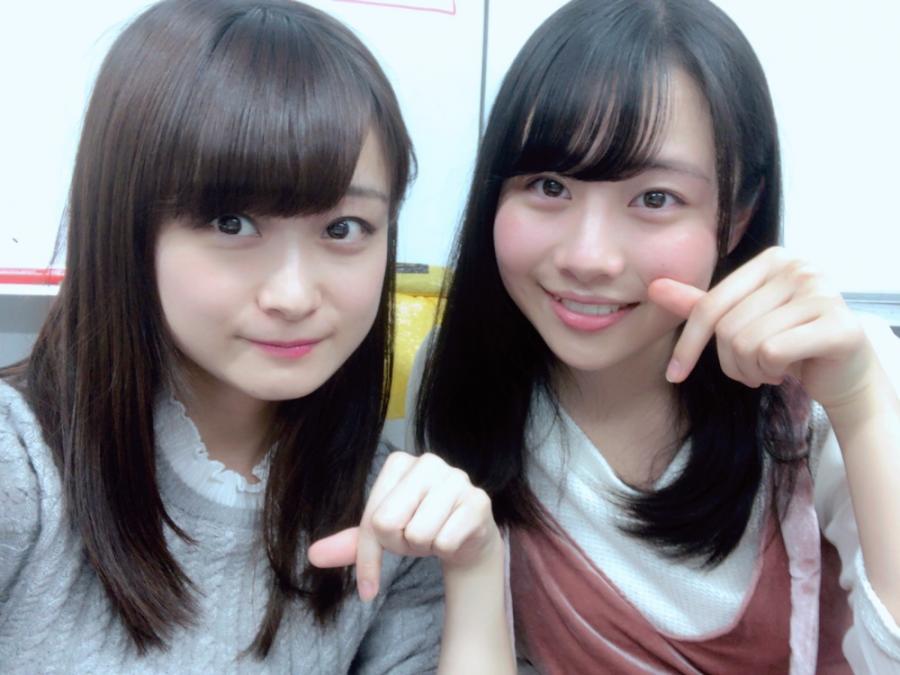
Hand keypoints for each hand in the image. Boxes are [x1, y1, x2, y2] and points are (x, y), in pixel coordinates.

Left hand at [307, 451, 499, 600]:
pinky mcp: (478, 500)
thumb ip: (350, 545)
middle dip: (400, 545)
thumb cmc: (419, 526)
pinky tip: (453, 536)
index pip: (373, 518)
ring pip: (419, 533)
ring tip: (434, 534)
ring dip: (425, 547)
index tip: (371, 578)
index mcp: (399, 462)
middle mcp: (428, 462)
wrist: (466, 536)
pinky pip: (445, 540)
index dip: (371, 552)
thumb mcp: (382, 535)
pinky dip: (446, 549)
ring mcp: (456, 478)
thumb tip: (313, 555)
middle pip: (390, 523)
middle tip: (414, 537)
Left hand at [648, 247, 876, 412]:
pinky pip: (774, 352)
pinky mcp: (839, 324)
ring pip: (749, 343)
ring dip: (753, 370)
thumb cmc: (788, 343)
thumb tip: (654, 288)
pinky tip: (791, 370)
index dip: (687, 345)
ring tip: (773, 368)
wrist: (842, 371)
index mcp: (771, 259)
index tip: (674, 374)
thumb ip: (700, 304)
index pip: (711, 305)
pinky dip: (773, 371)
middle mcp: (798, 267)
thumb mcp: (740, 320)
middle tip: (754, 369)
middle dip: (731, 363)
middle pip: (728, 328)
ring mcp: (822, 292)